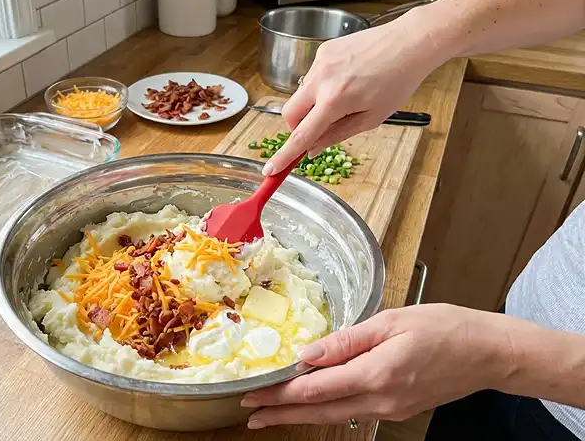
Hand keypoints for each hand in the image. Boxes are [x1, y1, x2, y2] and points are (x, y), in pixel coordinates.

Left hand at [241, 304, 517, 428]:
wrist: (488, 353)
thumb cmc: (445, 328)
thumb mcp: (392, 321)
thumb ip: (346, 340)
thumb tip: (308, 353)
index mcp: (376, 374)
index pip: (315, 388)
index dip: (280, 393)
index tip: (254, 394)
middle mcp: (380, 399)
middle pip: (319, 410)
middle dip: (281, 412)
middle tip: (250, 413)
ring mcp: (390, 409)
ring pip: (335, 415)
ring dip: (300, 416)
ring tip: (272, 415)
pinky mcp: (397, 409)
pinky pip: (354, 413)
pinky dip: (327, 410)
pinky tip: (313, 405)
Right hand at [262, 17, 445, 175]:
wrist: (409, 43)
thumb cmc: (397, 82)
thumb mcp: (371, 118)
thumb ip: (337, 135)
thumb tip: (313, 149)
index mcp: (336, 100)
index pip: (301, 135)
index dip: (284, 155)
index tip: (271, 169)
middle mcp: (322, 79)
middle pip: (289, 113)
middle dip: (297, 127)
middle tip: (318, 130)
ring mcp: (320, 62)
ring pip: (300, 94)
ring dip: (312, 105)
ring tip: (343, 98)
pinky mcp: (323, 51)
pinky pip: (312, 77)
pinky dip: (321, 86)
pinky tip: (346, 80)